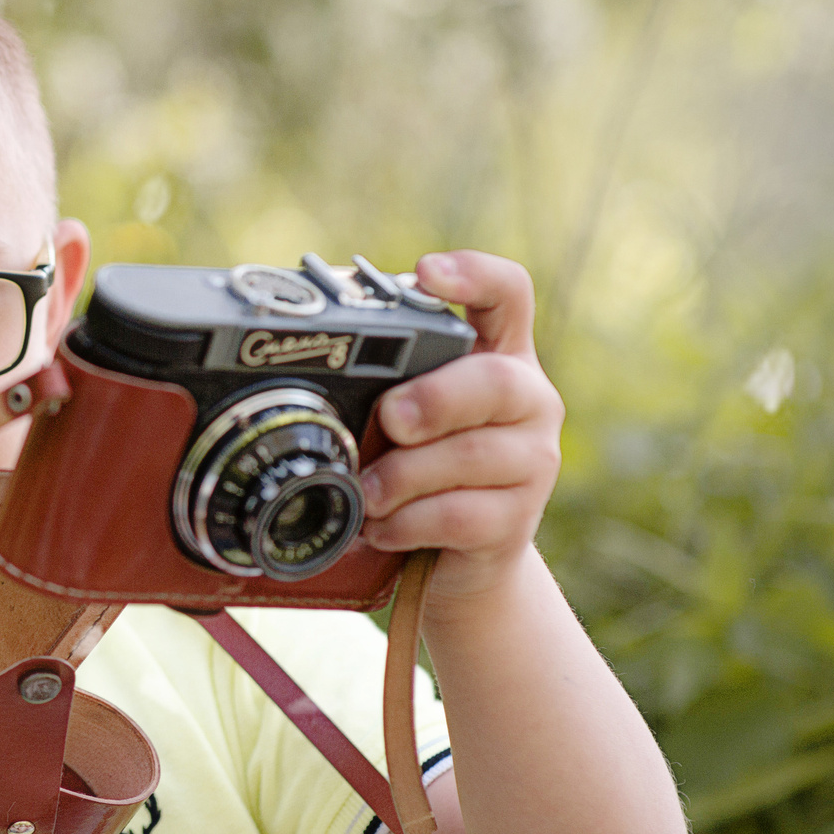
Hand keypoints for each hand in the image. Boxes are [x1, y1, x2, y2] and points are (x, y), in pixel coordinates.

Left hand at [358, 250, 563, 604]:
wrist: (452, 560)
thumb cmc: (417, 470)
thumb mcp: (402, 418)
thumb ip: (379, 386)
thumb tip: (303, 371)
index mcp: (497, 357)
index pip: (507, 295)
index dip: (474, 274)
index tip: (426, 273)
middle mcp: (527, 401)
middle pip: (498, 381)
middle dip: (434, 399)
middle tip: (390, 419)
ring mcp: (530, 462)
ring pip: (473, 454)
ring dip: (403, 474)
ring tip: (365, 492)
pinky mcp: (517, 520)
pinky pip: (460, 515)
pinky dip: (407, 522)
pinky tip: (381, 527)